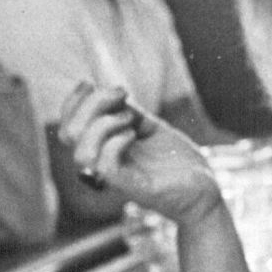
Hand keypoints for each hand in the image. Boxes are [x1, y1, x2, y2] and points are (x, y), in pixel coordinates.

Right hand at [56, 82, 220, 222]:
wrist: (203, 188)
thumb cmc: (176, 160)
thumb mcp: (149, 127)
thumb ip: (127, 112)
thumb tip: (112, 94)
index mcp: (102, 149)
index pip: (68, 127)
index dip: (73, 101)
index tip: (92, 83)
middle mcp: (102, 164)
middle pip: (68, 134)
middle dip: (90, 104)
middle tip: (123, 94)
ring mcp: (115, 177)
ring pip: (81, 152)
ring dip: (103, 124)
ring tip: (131, 118)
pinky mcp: (132, 187)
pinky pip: (105, 166)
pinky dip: (116, 141)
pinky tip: (134, 134)